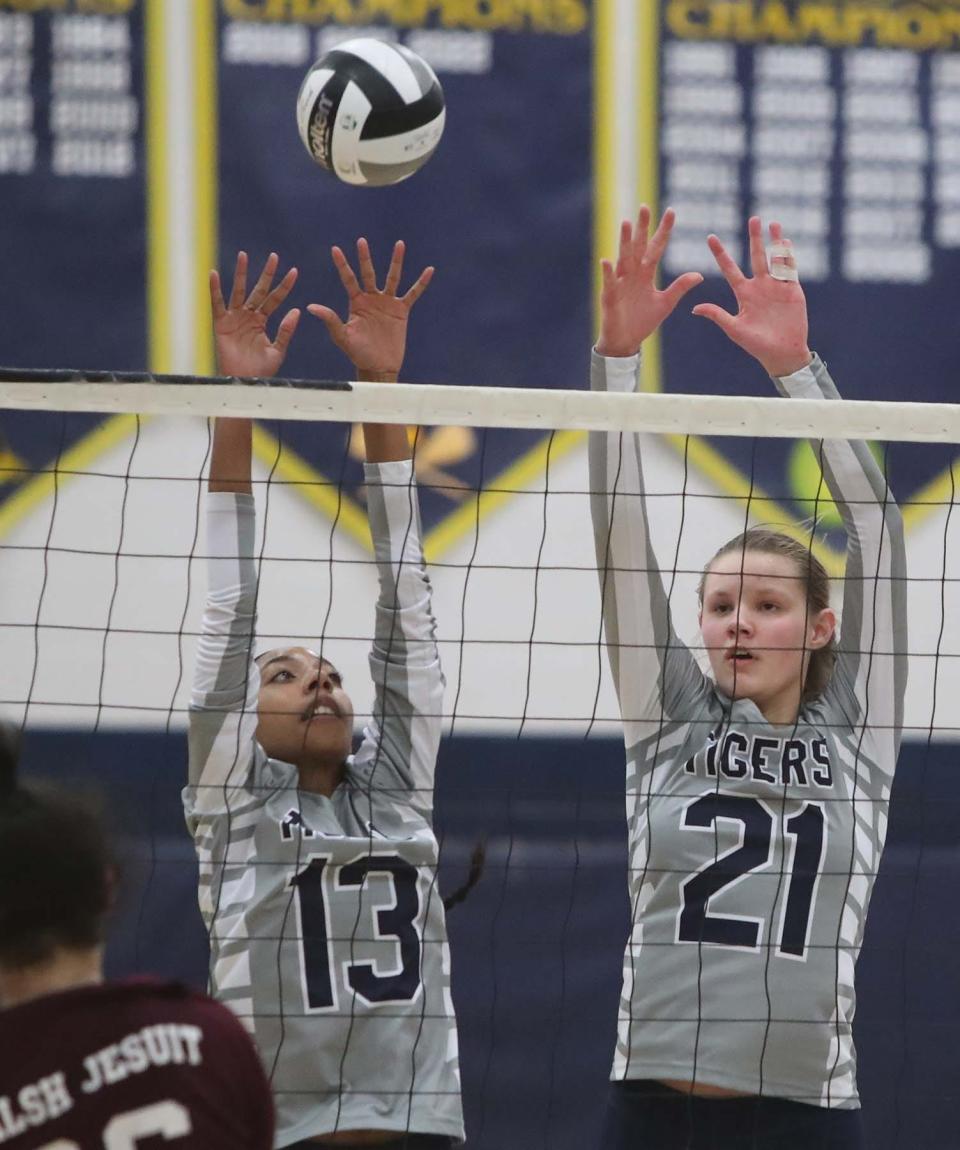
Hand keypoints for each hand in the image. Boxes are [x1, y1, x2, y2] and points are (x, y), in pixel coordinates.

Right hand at [210, 252, 300, 377]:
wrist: (245, 382)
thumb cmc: (261, 370)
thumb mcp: (278, 350)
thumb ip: (286, 330)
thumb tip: (297, 310)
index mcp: (263, 321)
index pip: (275, 299)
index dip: (284, 286)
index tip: (295, 271)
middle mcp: (249, 316)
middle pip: (259, 290)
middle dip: (266, 274)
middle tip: (274, 256)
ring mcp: (235, 318)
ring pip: (238, 291)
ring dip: (241, 273)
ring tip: (244, 255)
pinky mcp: (221, 323)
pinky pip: (217, 304)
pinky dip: (214, 289)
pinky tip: (212, 273)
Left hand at [308, 238, 432, 378]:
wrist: (378, 366)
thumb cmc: (358, 354)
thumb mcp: (342, 337)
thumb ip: (330, 320)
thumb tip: (310, 306)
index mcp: (356, 302)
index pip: (348, 279)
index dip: (342, 265)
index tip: (335, 249)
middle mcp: (371, 299)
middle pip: (368, 273)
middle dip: (365, 257)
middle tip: (361, 241)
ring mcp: (387, 303)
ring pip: (392, 278)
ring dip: (396, 261)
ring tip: (400, 244)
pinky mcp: (401, 311)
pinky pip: (413, 294)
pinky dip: (421, 283)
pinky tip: (429, 270)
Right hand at [596, 206, 702, 356]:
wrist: (626, 341)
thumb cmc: (642, 321)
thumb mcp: (665, 303)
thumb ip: (680, 287)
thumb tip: (700, 274)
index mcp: (646, 274)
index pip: (656, 247)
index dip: (663, 230)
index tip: (671, 212)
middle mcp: (632, 274)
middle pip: (638, 246)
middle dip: (641, 228)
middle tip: (645, 207)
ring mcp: (620, 283)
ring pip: (623, 258)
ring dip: (624, 241)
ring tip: (625, 223)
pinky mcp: (610, 296)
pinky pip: (610, 282)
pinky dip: (608, 272)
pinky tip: (607, 260)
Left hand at [691, 218, 811, 377]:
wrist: (782, 353)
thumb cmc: (756, 344)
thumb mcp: (734, 329)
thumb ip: (718, 315)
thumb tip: (694, 308)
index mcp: (743, 294)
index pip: (729, 269)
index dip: (720, 253)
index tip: (710, 237)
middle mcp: (759, 286)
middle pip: (755, 256)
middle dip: (754, 238)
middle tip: (753, 218)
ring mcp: (776, 286)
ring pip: (774, 258)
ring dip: (774, 241)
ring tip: (772, 223)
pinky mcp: (792, 290)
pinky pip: (789, 269)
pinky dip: (787, 255)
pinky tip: (784, 241)